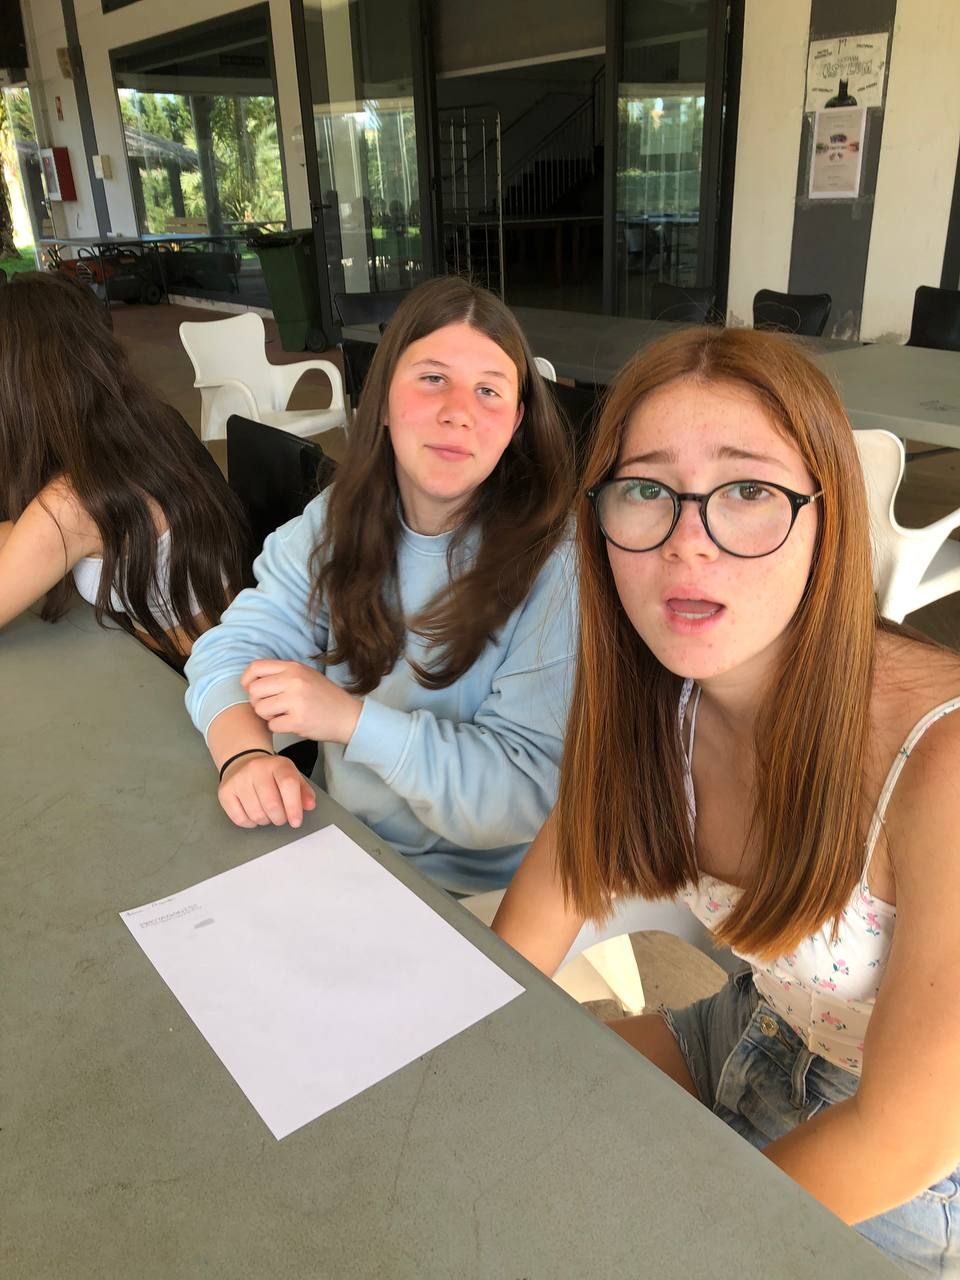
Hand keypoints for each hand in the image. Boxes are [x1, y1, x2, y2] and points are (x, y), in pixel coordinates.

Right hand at [218, 751, 316, 828]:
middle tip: (281, 817)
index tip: (296, 821)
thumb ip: (304, 791)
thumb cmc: (270, 774)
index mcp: (277, 764)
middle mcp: (256, 769)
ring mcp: (238, 780)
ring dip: (265, 821)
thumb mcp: (291, 776)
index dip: (294, 807)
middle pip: (271, 804)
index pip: (288, 784)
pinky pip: (240, 819)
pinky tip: (253, 813)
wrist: (243, 762)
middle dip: (280, 818)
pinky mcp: (225, 792)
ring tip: (267, 813)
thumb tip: (310, 805)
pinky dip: (250, 823)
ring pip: (256, 814)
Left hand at [241, 659, 361, 743]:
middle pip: (254, 691)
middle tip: (270, 706)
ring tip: (282, 715)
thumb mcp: (305, 675)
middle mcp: (294, 681)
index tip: (251, 690)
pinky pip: (272, 725)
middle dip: (257, 702)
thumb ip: (282, 674)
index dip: (247, 680)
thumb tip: (253, 681)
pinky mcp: (298, 721)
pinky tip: (290, 723)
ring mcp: (296, 701)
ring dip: (267, 716)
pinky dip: (278, 727)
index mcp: (293, 668)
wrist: (347, 716)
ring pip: (260, 709)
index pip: (256, 667)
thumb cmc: (324, 697)